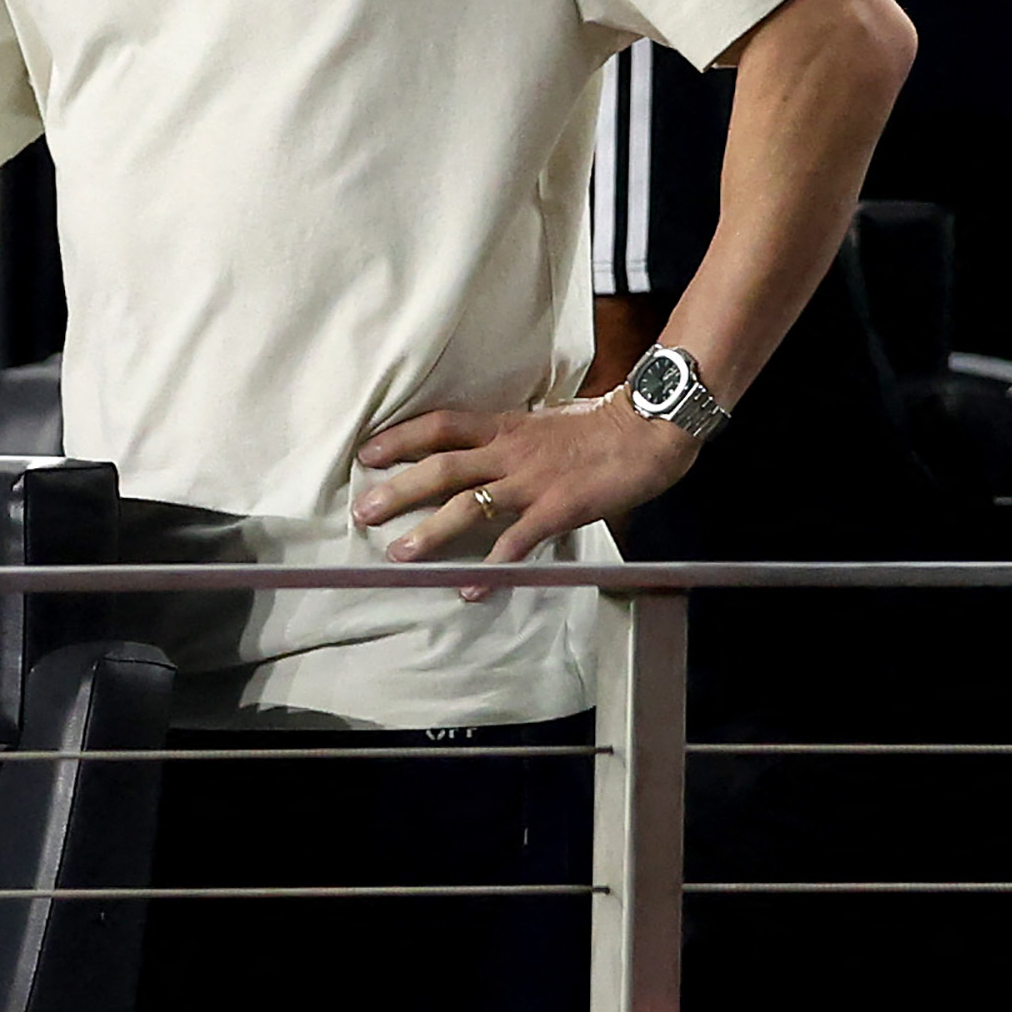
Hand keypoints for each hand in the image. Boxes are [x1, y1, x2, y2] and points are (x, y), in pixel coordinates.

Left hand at [353, 395, 697, 598]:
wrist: (647, 431)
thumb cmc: (600, 426)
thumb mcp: (545, 422)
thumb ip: (512, 438)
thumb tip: (485, 450)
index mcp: (505, 426)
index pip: (441, 426)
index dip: (401, 438)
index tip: (367, 453)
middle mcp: (510, 451)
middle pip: (441, 467)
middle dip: (399, 490)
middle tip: (364, 511)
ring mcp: (532, 481)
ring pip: (468, 504)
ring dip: (431, 531)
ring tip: (399, 555)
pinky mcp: (557, 508)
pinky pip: (516, 541)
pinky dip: (491, 567)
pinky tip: (471, 589)